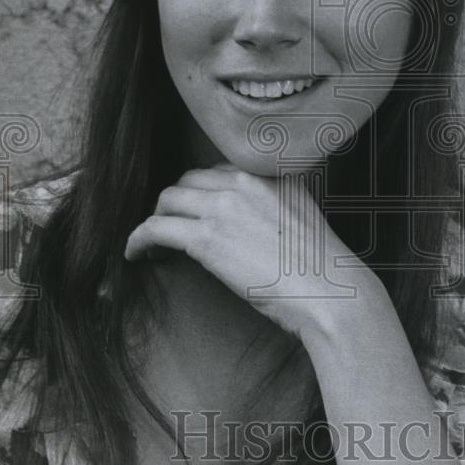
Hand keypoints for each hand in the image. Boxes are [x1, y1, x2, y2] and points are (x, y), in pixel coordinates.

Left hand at [124, 164, 386, 342]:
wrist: (329, 292)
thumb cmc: (320, 268)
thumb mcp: (302, 215)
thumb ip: (275, 202)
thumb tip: (249, 218)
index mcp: (267, 174)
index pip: (217, 172)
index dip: (201, 194)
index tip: (195, 214)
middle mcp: (243, 181)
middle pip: (188, 181)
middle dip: (176, 204)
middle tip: (171, 229)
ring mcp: (223, 207)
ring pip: (168, 200)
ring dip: (155, 220)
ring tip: (152, 245)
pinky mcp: (206, 238)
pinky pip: (155, 228)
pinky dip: (139, 239)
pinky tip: (135, 254)